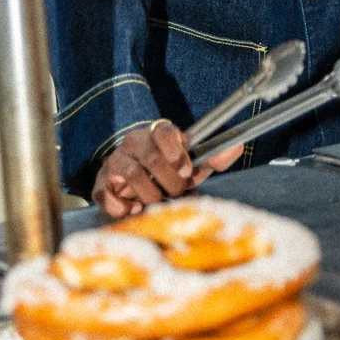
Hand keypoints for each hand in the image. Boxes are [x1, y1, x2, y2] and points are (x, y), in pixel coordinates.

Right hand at [92, 120, 244, 218]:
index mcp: (157, 134)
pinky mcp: (101, 183)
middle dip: (169, 180)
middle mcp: (134, 143)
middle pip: (150, 156)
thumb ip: (213, 158)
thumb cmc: (168, 172)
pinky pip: (105, 192)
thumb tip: (237, 146)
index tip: (187, 170)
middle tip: (177, 192)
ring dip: (150, 194)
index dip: (176, 151)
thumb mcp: (191, 165)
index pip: (164, 130)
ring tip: (158, 201)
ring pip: (131, 174)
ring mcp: (115, 162)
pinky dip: (121, 205)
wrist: (135, 186)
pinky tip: (134, 209)